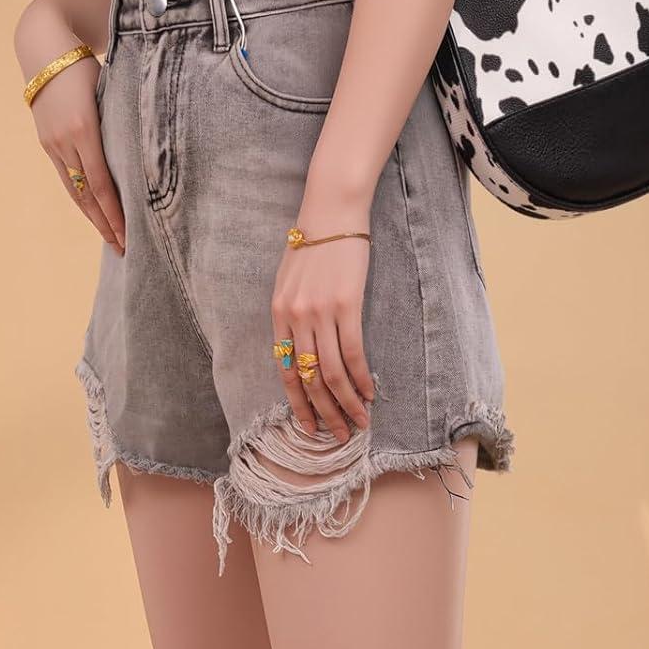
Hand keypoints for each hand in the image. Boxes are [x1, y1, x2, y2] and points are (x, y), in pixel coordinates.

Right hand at [28, 54, 124, 253]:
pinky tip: (93, 212)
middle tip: (124, 249)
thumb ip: (124, 119)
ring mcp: (53, 144)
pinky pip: (66, 178)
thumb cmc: (87, 64)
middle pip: (86, 194)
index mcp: (84, 128)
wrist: (44, 49)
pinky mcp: (47, 143)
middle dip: (106, 224)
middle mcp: (65, 141)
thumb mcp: (108, 88)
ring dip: (93, 217)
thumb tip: (152, 146)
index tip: (128, 234)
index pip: (101, 182)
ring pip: (74, 191)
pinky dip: (81, 198)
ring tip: (111, 239)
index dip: (114, 212)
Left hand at [271, 196, 376, 439]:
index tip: (309, 426)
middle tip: (337, 436)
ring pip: (331, 373)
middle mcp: (295, 318)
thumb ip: (292, 314)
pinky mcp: (346, 305)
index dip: (298, 403)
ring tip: (359, 422)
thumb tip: (303, 350)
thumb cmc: (314, 245)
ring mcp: (319, 312)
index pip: (285, 371)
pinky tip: (370, 393)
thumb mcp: (290, 281)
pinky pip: (352, 353)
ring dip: (346, 403)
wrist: (332, 212)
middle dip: (324, 412)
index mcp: (278, 314)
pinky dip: (361, 379)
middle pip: (309, 379)